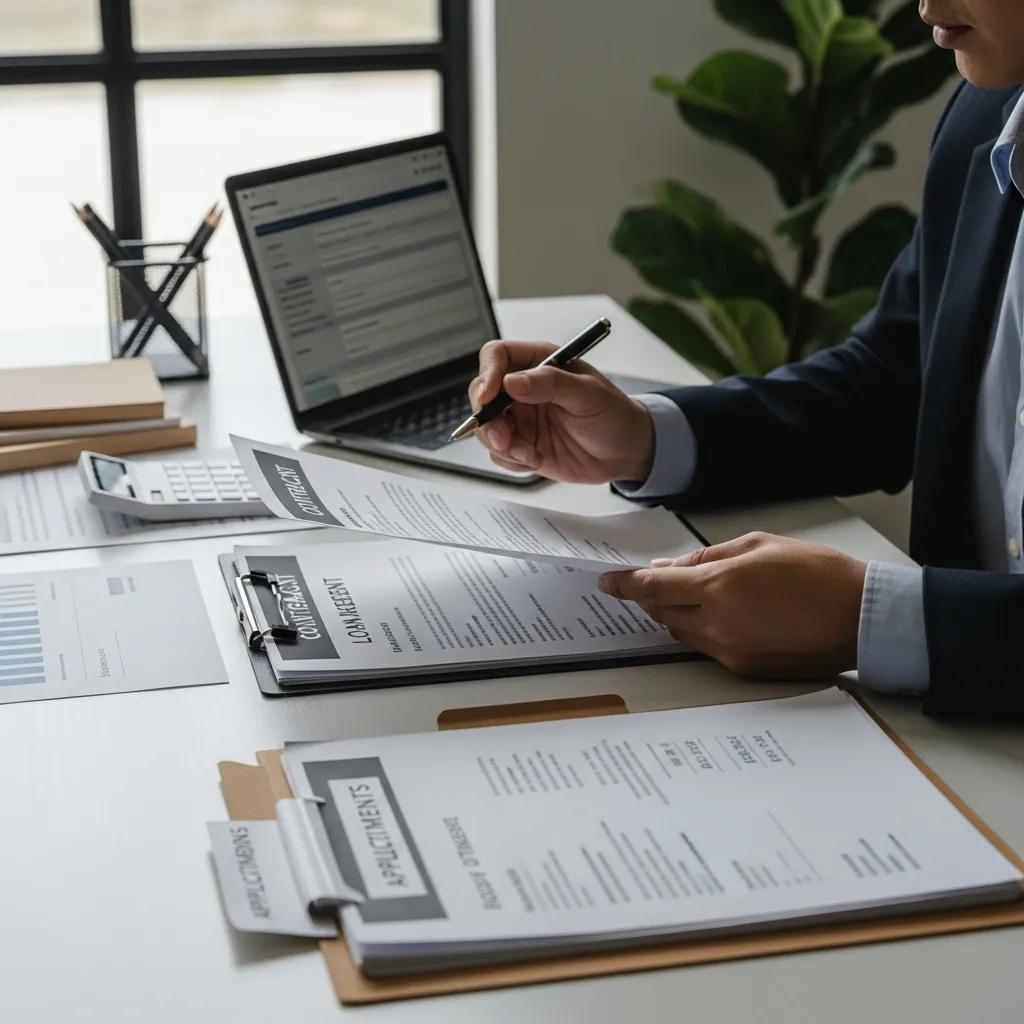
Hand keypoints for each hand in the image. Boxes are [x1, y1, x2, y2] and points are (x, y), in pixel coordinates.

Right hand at [470, 340, 655, 483]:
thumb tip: (512, 381)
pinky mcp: (522, 444)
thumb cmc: (613, 415)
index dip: (487, 373)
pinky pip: (499, 453)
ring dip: (500, 443)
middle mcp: (524, 389)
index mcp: (539, 363)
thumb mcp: (588, 394)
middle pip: (482, 393)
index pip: (497, 356)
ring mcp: (521, 418)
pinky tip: (536, 459)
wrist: (626, 453)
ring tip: (527, 453)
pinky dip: (511, 460)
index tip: (488, 396)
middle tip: (504, 437)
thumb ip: (550, 384)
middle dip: (487, 418)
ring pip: (486, 427)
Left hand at [597, 533, 866, 678]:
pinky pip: (706, 648)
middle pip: (661, 613)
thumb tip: (669, 567)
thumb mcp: (757, 546)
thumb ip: (706, 557)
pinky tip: (722, 616)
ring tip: (695, 596)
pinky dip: (702, 630)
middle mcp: (717, 623)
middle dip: (652, 598)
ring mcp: (729, 651)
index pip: (653, 588)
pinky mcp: (743, 670)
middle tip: (652, 583)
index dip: (624, 585)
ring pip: (681, 632)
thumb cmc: (816, 573)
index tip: (606, 582)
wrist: (860, 617)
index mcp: (719, 586)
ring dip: (676, 614)